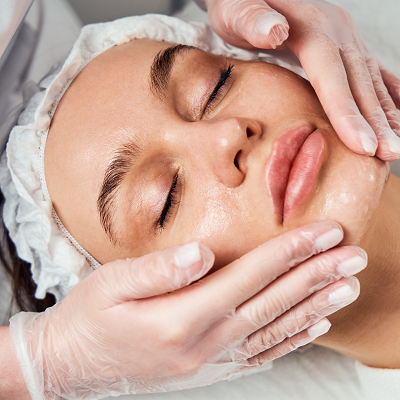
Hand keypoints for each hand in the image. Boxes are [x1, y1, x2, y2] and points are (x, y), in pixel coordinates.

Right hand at [10, 221, 364, 398]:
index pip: (251, 275)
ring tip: (348, 286)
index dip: (291, 251)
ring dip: (316, 305)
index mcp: (183, 317)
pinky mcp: (209, 368)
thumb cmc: (90, 317)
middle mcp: (205, 343)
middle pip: (274, 301)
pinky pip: (262, 353)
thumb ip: (159, 269)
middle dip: (317, 274)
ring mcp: (211, 361)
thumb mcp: (111, 284)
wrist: (72, 365)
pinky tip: (314, 326)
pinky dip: (293, 338)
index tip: (325, 232)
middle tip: (354, 255)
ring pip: (277, 329)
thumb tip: (203, 253)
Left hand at [203, 0, 399, 160]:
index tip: (363, 146)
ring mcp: (343, 37)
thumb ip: (253, 20)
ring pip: (370, 79)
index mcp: (310, 27)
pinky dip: (385, 94)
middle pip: (359, 81)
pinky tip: (395, 114)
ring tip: (395, 145)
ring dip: (384, 114)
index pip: (332, 75)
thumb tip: (276, 30)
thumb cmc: (236, 6)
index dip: (347, 112)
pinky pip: (371, 71)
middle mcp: (335, 30)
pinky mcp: (343, 44)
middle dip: (375, 121)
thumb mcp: (236, 10)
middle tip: (389, 154)